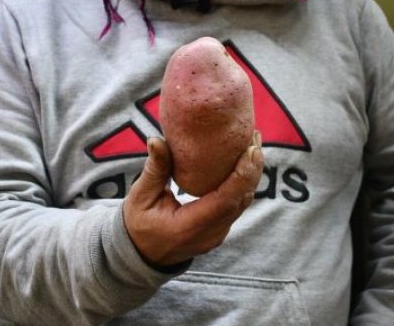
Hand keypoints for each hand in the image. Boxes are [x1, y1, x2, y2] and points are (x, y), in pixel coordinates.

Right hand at [123, 131, 262, 266]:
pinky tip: (244, 161)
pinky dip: (244, 182)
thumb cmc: (138, 224)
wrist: (142, 255)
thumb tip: (156, 139)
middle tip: (255, 137)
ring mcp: (218, 234)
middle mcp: (210, 234)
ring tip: (253, 143)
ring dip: (251, 173)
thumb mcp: (140, 196)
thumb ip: (154, 169)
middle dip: (252, 167)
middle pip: (241, 200)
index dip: (242, 175)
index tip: (251, 150)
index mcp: (188, 227)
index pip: (225, 201)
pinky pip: (238, 204)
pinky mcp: (221, 229)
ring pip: (243, 202)